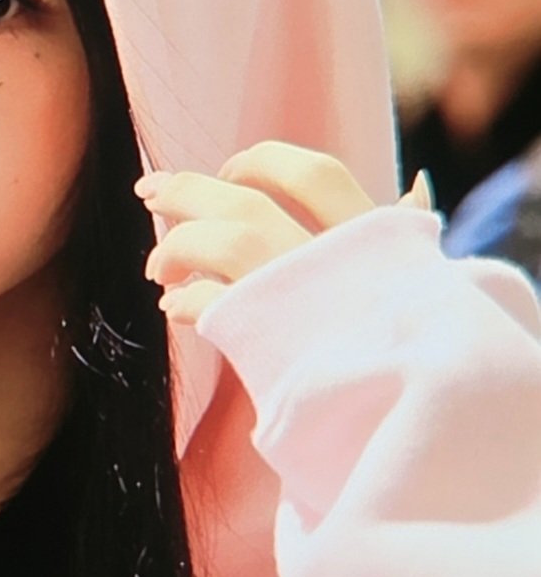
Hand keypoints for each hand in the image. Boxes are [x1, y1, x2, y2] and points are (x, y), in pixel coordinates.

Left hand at [135, 141, 434, 325]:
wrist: (411, 415)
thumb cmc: (411, 348)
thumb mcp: (423, 282)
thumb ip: (404, 234)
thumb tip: (419, 183)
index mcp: (375, 236)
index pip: (312, 173)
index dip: (260, 162)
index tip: (227, 170)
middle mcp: (335, 258)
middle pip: (246, 198)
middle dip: (190, 191)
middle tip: (152, 193)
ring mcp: (302, 297)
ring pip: (223, 241)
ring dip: (177, 246)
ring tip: (159, 269)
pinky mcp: (270, 341)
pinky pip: (209, 302)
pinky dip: (183, 298)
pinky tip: (173, 307)